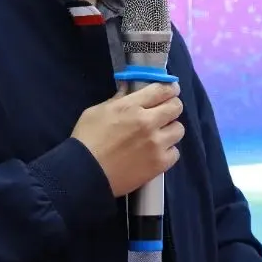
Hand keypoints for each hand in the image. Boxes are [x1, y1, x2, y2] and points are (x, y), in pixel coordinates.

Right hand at [71, 82, 184, 196]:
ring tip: (159, 135)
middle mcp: (148, 123)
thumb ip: (117, 99)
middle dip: (172, 106)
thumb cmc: (86, 140)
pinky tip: (156, 153)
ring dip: (170, 130)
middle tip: (164, 112)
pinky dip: (168, 151)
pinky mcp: (159, 164)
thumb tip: (129, 89)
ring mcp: (156, 144)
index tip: (171, 90)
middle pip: (176, 107)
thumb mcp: (97, 112)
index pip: (162, 90)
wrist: (83, 173)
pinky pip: (175, 152)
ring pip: (179, 129)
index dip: (170, 88)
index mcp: (132, 107)